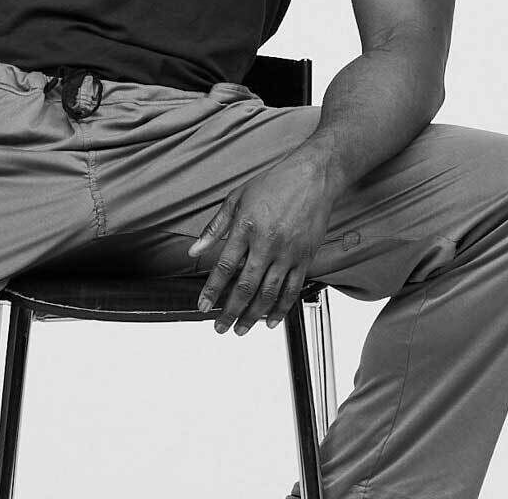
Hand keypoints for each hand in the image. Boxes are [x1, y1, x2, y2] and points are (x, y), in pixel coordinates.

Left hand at [187, 151, 339, 334]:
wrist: (314, 177)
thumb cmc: (274, 184)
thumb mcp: (236, 198)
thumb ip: (215, 227)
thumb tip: (194, 250)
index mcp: (246, 228)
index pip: (224, 267)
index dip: (212, 290)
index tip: (203, 307)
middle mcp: (268, 244)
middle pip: (246, 286)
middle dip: (231, 311)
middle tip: (220, 327)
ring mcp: (289, 253)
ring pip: (269, 293)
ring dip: (254, 315)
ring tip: (241, 329)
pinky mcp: (306, 257)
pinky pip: (292, 289)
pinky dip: (281, 307)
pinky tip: (271, 320)